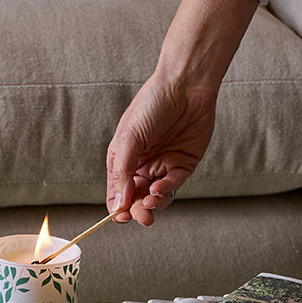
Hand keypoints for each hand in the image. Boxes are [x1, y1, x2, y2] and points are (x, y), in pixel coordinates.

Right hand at [105, 0, 258, 225]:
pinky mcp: (184, 164)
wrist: (185, 86)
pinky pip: (174, 185)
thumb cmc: (151, 105)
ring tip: (151, 202)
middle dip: (137, 210)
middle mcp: (142, 165)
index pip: (117, 191)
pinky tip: (160, 188)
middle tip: (140, 215)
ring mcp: (163, 165)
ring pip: (155, 196)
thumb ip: (123, 170)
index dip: (117, 206)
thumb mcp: (129, 137)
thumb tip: (119, 201)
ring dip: (152, 204)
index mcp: (123, 158)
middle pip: (136, 198)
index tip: (120, 216)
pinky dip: (166, 190)